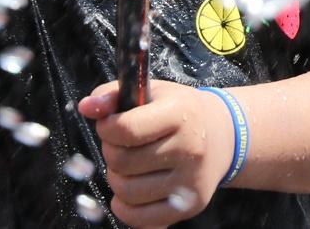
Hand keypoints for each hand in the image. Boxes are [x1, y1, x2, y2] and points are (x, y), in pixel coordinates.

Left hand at [79, 79, 235, 226]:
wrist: (223, 134)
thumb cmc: (179, 111)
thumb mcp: (151, 92)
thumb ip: (113, 95)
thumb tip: (86, 107)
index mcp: (180, 113)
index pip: (126, 129)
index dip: (107, 128)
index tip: (111, 125)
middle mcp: (189, 147)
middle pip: (122, 161)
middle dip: (112, 152)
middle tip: (124, 145)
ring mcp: (191, 179)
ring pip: (127, 191)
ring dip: (117, 178)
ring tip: (130, 166)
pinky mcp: (191, 204)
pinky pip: (140, 217)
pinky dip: (125, 207)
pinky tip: (130, 192)